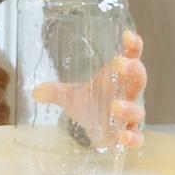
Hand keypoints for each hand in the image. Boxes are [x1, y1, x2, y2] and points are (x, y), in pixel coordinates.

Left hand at [32, 31, 146, 149]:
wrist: (95, 128)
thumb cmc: (90, 104)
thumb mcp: (71, 95)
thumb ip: (56, 91)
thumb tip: (36, 91)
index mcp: (117, 77)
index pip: (131, 57)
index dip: (133, 46)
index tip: (127, 36)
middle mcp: (128, 93)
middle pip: (139, 78)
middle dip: (132, 70)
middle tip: (120, 64)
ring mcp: (131, 114)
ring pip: (138, 109)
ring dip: (129, 107)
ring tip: (115, 106)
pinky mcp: (129, 134)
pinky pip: (138, 136)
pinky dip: (134, 138)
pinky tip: (125, 138)